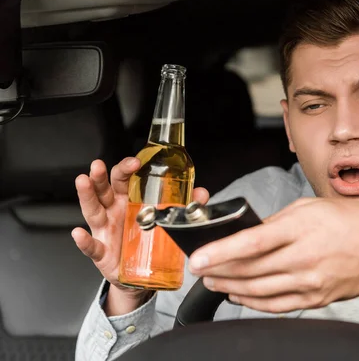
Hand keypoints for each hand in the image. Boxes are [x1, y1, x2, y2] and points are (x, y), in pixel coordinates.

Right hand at [72, 157, 209, 296]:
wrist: (140, 275)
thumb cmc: (148, 241)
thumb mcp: (165, 221)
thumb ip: (183, 206)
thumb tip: (201, 193)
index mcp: (128, 200)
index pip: (124, 178)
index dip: (127, 168)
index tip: (135, 162)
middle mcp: (113, 211)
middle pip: (104, 189)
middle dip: (101, 176)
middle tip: (99, 165)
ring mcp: (104, 230)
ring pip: (92, 210)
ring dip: (87, 195)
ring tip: (83, 181)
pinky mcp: (101, 253)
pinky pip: (91, 246)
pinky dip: (83, 241)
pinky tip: (79, 234)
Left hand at [188, 198, 358, 313]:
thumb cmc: (351, 222)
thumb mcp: (310, 207)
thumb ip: (277, 220)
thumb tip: (249, 232)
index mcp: (301, 228)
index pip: (251, 242)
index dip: (220, 252)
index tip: (197, 259)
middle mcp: (304, 257)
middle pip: (250, 270)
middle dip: (219, 272)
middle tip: (201, 271)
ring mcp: (310, 282)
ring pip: (259, 291)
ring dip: (231, 288)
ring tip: (215, 282)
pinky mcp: (316, 298)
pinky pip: (277, 305)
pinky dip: (254, 303)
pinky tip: (240, 297)